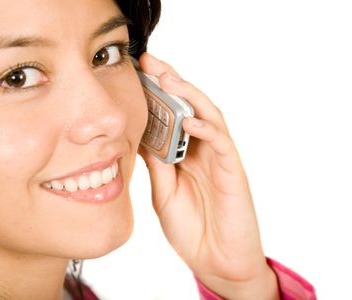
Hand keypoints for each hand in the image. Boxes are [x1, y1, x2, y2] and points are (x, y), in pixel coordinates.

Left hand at [137, 53, 278, 298]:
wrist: (215, 262)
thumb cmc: (190, 229)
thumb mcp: (163, 193)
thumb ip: (158, 165)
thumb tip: (141, 136)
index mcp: (184, 155)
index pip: (171, 116)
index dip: (155, 94)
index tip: (134, 75)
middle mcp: (202, 150)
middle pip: (189, 106)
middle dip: (170, 82)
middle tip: (149, 61)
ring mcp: (218, 158)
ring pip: (208, 115)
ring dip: (189, 95)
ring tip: (167, 78)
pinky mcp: (232, 170)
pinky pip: (221, 142)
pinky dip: (205, 128)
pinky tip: (187, 118)